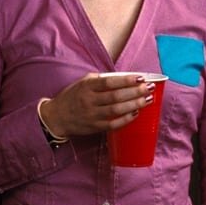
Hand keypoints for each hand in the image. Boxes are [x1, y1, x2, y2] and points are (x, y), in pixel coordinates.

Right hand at [39, 73, 155, 137]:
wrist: (56, 117)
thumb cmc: (71, 97)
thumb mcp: (82, 83)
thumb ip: (99, 80)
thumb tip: (122, 78)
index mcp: (86, 86)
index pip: (109, 82)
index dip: (126, 80)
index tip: (140, 77)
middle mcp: (89, 100)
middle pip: (116, 96)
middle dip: (135, 92)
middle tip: (149, 89)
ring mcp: (92, 115)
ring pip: (117, 110)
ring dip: (134, 105)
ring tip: (147, 100)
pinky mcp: (95, 127)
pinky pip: (113, 124)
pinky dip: (126, 119)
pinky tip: (135, 114)